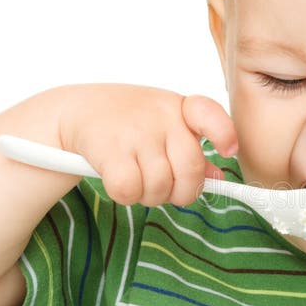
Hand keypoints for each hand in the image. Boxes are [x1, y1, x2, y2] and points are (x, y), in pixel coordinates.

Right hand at [57, 84, 237, 206]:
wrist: (77, 110)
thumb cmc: (128, 121)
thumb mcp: (165, 125)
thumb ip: (192, 150)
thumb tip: (218, 178)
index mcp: (180, 108)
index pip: (211, 115)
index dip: (224, 134)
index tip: (228, 150)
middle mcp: (161, 118)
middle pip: (190, 171)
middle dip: (180, 192)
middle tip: (165, 188)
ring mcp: (136, 133)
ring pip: (160, 188)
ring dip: (149, 196)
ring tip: (137, 179)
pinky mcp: (110, 150)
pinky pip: (130, 191)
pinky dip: (126, 196)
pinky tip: (118, 181)